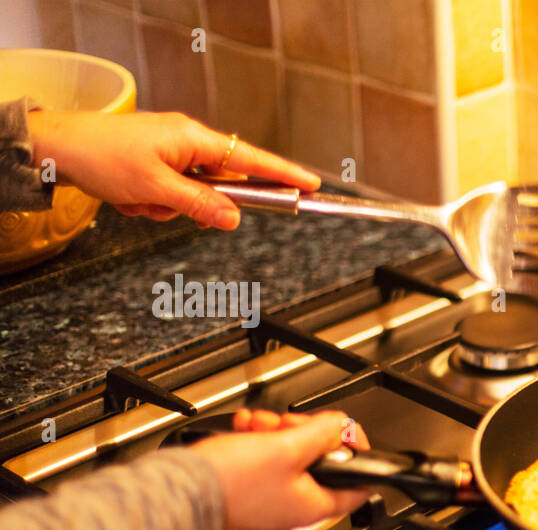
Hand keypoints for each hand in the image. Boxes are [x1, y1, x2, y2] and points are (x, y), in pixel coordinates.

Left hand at [25, 110, 319, 229]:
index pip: (253, 160)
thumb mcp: (157, 188)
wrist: (61, 149)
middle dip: (200, 205)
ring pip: (196, 197)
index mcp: (195, 139)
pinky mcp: (160, 166)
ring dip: (171, 208)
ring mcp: (175, 155)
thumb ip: (201, 205)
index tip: (313, 185)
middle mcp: (190, 144)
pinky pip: (174, 197)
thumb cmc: (103, 157)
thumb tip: (235, 218)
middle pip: (224, 185)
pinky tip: (133, 198)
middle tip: (170, 204)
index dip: (285, 174)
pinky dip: (156, 205)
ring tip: (141, 199)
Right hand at [193, 410, 371, 529]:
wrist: (180, 490)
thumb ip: (322, 434)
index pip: (359, 484)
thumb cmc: (231, 481)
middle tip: (290, 423)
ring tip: (261, 424)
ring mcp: (271, 499)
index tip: (345, 433)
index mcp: (315, 505)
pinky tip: (245, 429)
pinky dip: (258, 440)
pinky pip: (263, 460)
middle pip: (320, 462)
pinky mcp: (248, 491)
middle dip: (306, 433)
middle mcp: (296, 507)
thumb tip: (342, 427)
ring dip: (278, 432)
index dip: (356, 452)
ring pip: (290, 456)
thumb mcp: (288, 447)